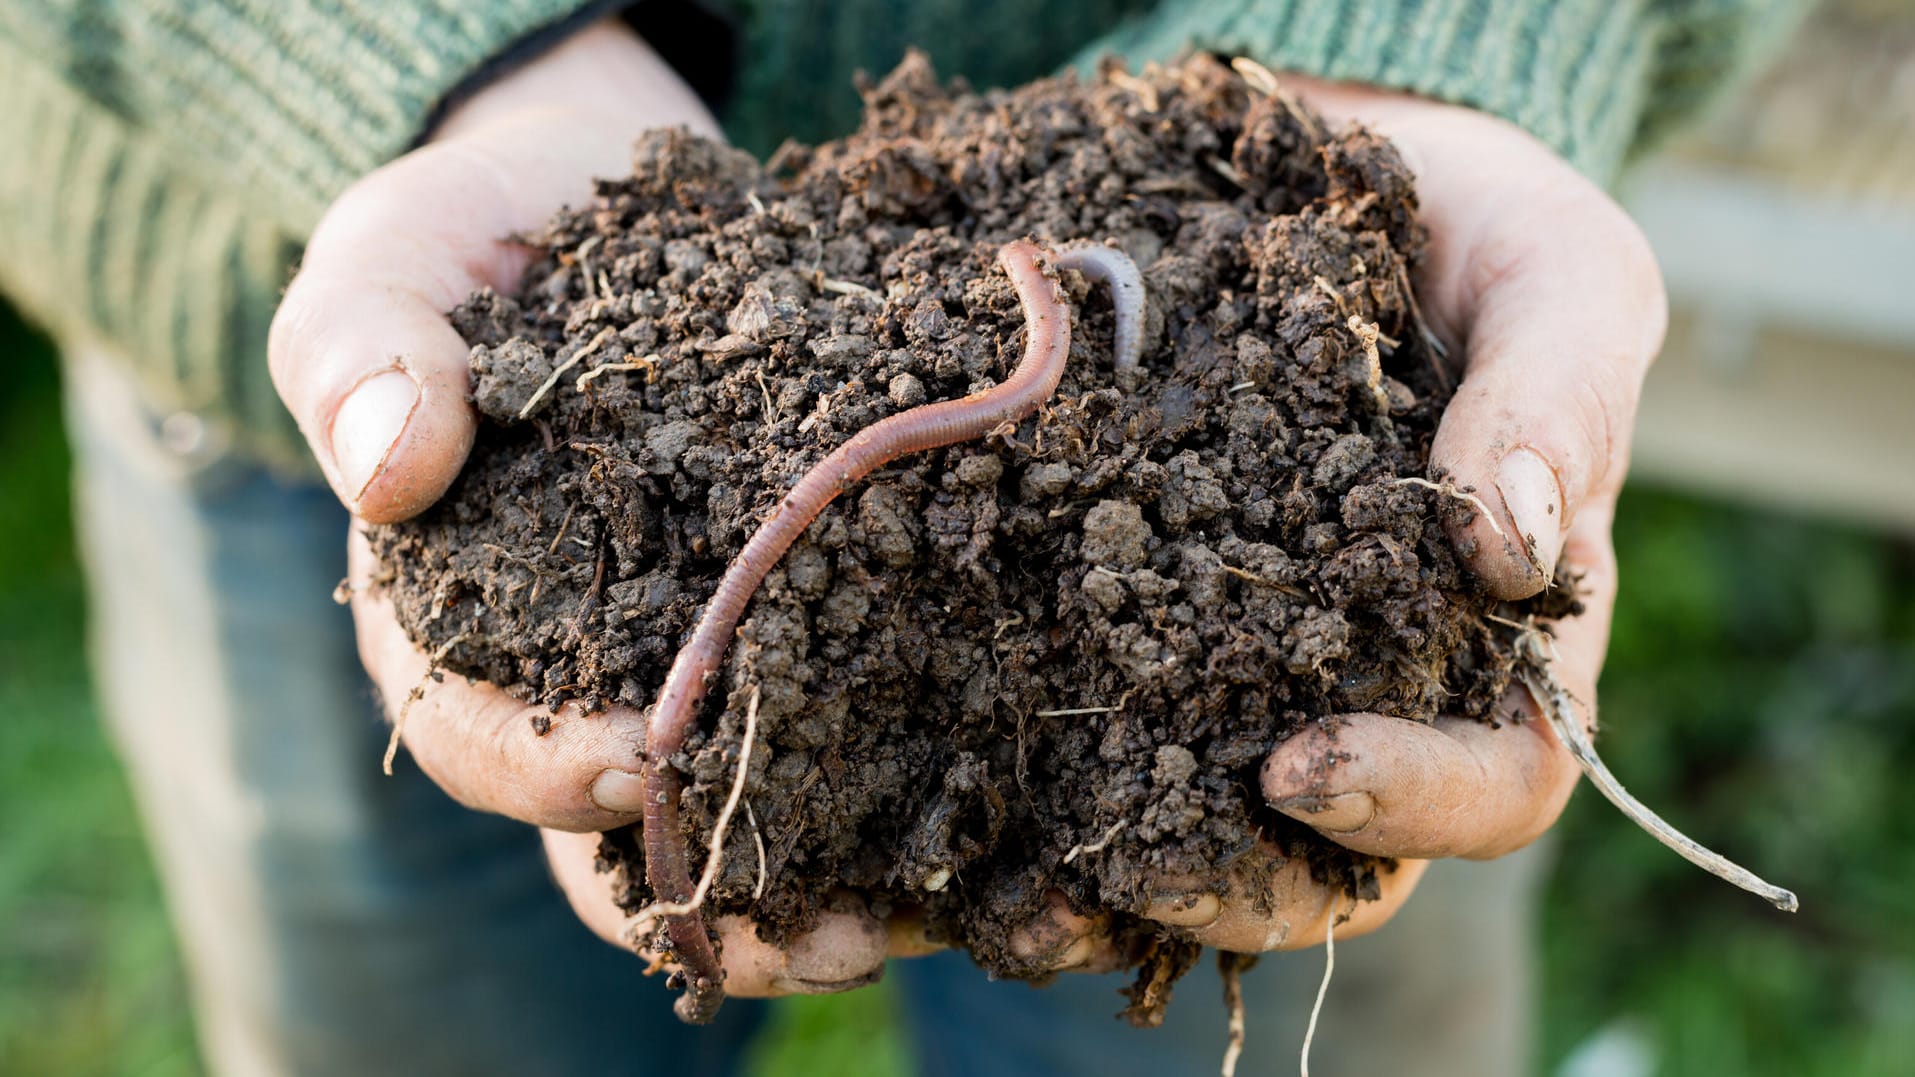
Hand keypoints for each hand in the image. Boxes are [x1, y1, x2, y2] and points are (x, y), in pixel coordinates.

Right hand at [274, 21, 905, 994]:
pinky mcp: (813, 590)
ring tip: (935, 903)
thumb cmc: (478, 234)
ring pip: (758, 794)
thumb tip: (387, 469)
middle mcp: (587, 664)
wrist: (609, 183)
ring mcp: (705, 638)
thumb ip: (364, 350)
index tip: (633, 762)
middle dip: (727, 889)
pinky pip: (861, 693)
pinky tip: (1002, 784)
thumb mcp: (392, 264)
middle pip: (633, 829)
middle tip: (832, 931)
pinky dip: (923, 751)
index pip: (484, 738)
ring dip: (842, 866)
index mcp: (461, 622)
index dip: (548, 771)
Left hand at [1015, 75, 1662, 966]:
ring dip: (1103, 892)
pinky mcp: (1128, 628)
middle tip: (1126, 869)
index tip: (1294, 766)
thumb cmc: (1472, 232)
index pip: (1496, 780)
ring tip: (1004, 901)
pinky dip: (1016, 801)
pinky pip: (1083, 740)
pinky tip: (931, 817)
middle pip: (1331, 860)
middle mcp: (1374, 683)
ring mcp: (1243, 669)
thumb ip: (1556, 396)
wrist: (1315, 184)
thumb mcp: (1554, 279)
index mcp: (1502, 638)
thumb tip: (1510, 550)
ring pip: (1195, 835)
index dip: (1411, 803)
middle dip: (1233, 885)